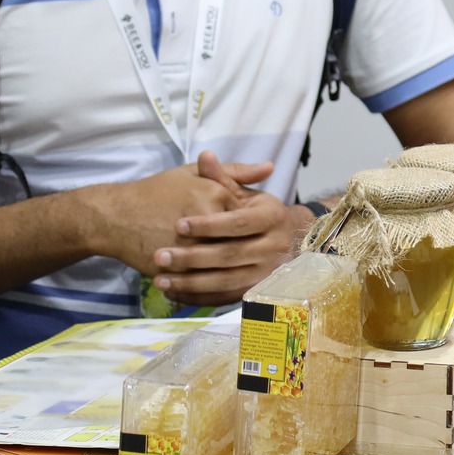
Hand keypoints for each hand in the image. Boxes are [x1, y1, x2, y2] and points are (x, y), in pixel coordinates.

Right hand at [79, 157, 274, 275]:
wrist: (116, 216)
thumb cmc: (157, 191)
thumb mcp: (194, 173)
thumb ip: (235, 171)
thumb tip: (270, 167)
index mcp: (215, 195)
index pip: (249, 217)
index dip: (250, 227)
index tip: (246, 231)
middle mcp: (207, 221)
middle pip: (240, 243)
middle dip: (245, 251)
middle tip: (245, 254)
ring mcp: (192, 247)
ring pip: (224, 266)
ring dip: (230, 271)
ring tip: (231, 271)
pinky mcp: (177, 267)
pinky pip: (203, 281)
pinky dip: (210, 285)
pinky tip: (213, 284)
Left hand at [155, 163, 310, 303]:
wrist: (294, 239)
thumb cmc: (259, 212)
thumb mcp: (245, 193)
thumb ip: (223, 178)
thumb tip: (205, 156)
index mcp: (272, 217)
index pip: (237, 222)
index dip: (208, 224)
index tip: (178, 224)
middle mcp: (274, 247)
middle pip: (229, 255)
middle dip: (192, 258)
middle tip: (160, 256)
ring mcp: (266, 273)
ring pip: (225, 281)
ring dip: (190, 283)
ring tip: (160, 279)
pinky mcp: (256, 291)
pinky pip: (225, 298)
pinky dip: (198, 298)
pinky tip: (174, 294)